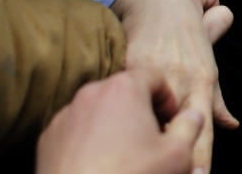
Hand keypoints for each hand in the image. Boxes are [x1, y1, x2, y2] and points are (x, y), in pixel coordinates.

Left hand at [36, 69, 204, 173]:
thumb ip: (190, 128)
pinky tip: (101, 165)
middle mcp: (91, 94)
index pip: (154, 77)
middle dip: (141, 112)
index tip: (171, 122)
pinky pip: (77, 130)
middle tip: (152, 141)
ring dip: (115, 126)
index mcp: (124, 88)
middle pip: (125, 93)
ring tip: (126, 156)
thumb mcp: (177, 155)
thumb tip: (193, 116)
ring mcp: (66, 115)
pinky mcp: (48, 139)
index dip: (168, 99)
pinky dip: (90, 141)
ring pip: (99, 111)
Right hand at [111, 0, 237, 172]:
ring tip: (140, 162)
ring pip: (152, 120)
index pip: (202, 135)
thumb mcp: (205, 64)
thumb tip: (232, 126)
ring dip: (148, 141)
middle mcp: (182, 83)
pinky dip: (123, 117)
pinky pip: (127, 100)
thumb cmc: (183, 33)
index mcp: (202, 84)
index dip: (200, 161)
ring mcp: (156, 76)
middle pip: (178, 133)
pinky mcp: (130, 67)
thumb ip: (216, 100)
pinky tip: (117, 135)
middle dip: (175, 160)